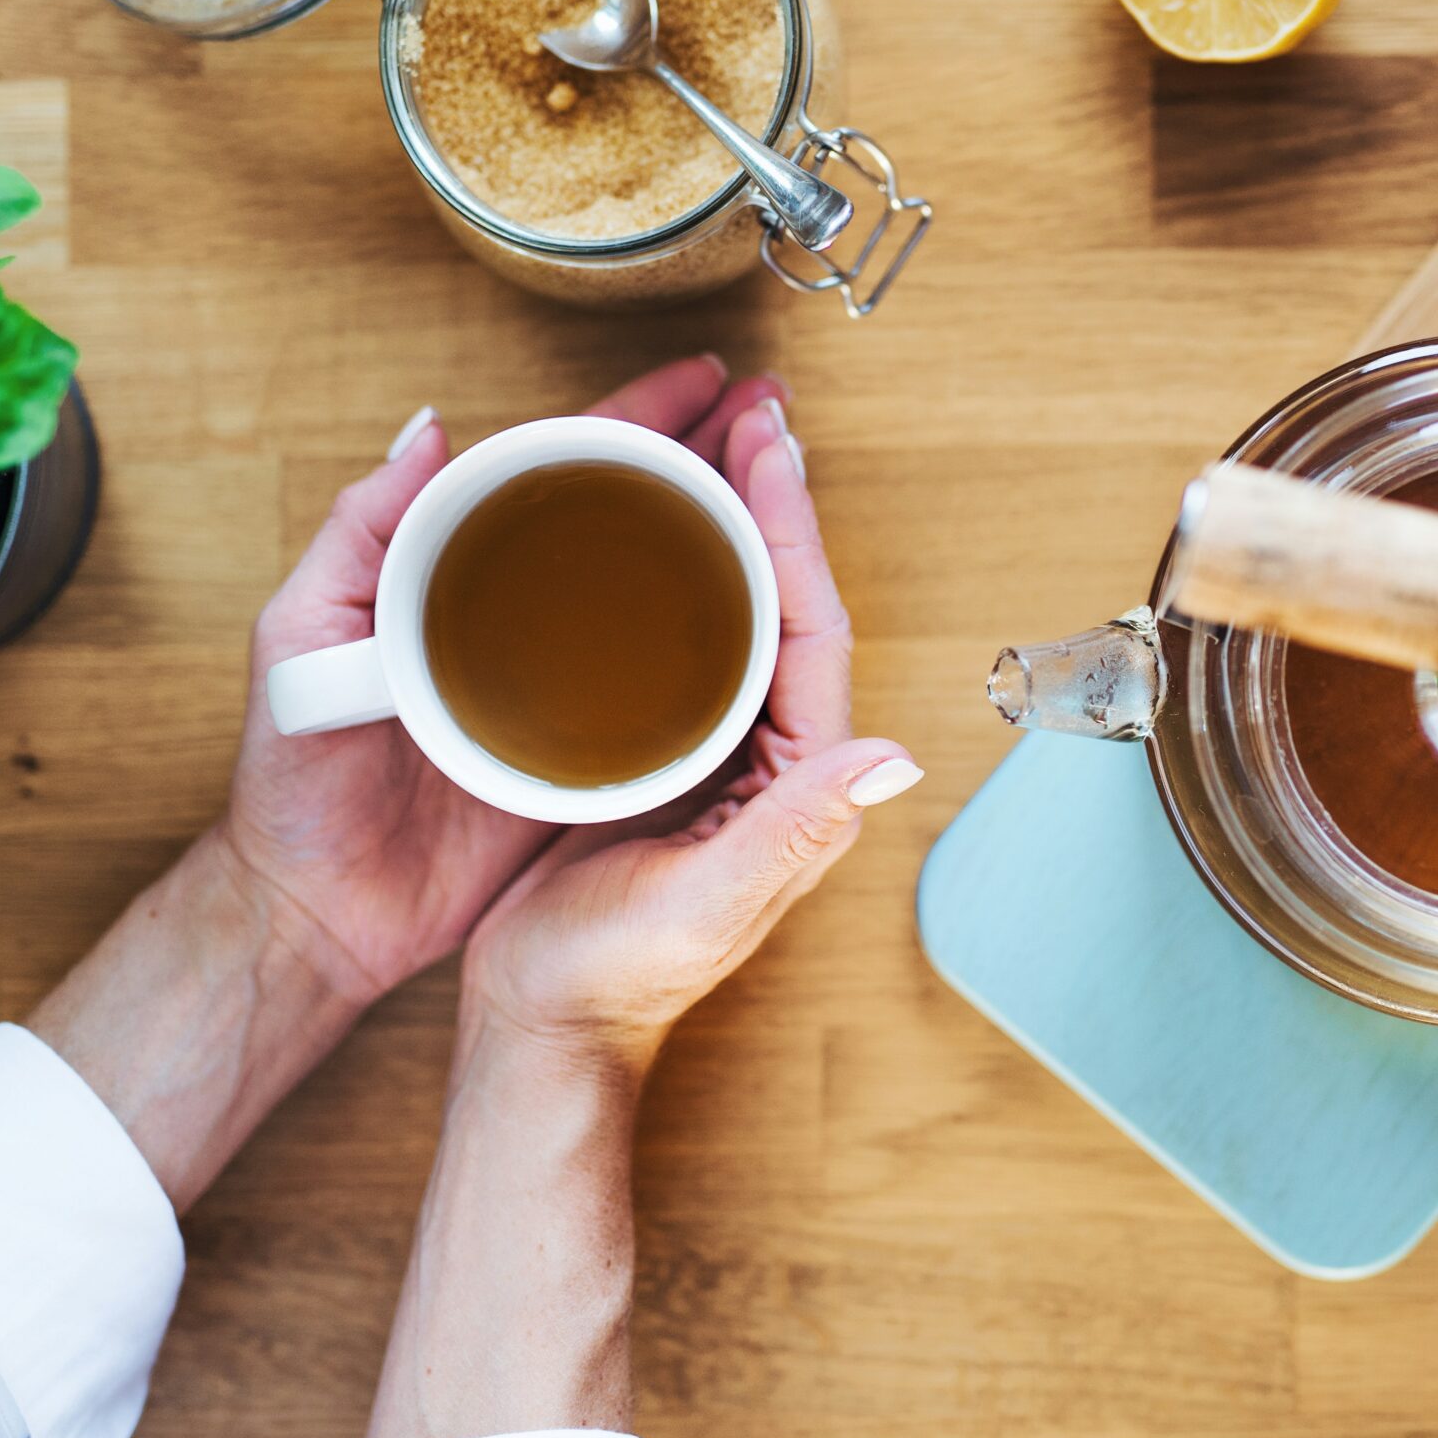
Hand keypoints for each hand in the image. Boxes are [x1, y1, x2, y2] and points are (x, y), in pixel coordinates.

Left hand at [215, 355, 792, 1006]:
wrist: (316, 913)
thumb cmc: (290, 781)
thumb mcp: (299, 639)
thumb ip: (358, 532)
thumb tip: (430, 427)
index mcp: (456, 569)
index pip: (560, 466)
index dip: (635, 416)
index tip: (705, 378)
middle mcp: (520, 614)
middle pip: (628, 510)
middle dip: (704, 451)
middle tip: (771, 406)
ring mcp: (561, 682)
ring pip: (660, 586)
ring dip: (727, 528)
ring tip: (787, 481)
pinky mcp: (591, 755)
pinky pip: (670, 686)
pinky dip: (723, 642)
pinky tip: (770, 614)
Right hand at [460, 393, 920, 1068]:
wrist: (541, 1028)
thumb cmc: (615, 980)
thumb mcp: (707, 906)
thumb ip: (798, 833)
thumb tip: (895, 758)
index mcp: (797, 778)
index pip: (811, 625)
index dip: (794, 528)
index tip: (769, 447)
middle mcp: (768, 753)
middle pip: (779, 597)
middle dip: (766, 499)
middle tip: (747, 410)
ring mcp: (712, 747)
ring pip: (729, 606)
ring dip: (721, 522)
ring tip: (703, 438)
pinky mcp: (652, 748)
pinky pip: (674, 636)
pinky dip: (663, 570)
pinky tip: (634, 526)